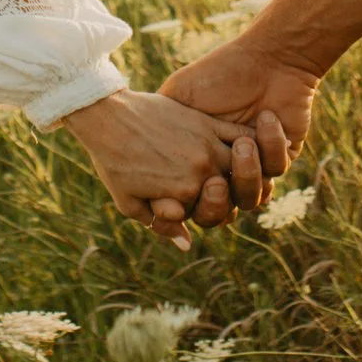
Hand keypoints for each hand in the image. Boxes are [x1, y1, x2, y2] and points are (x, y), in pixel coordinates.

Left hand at [59, 92, 256, 248]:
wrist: (108, 117)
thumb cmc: (113, 162)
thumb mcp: (130, 203)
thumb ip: (162, 226)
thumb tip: (187, 245)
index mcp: (187, 192)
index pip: (214, 211)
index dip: (205, 209)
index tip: (193, 201)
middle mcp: (203, 169)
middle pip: (236, 188)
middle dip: (232, 189)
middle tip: (221, 184)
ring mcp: (207, 142)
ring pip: (244, 162)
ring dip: (246, 167)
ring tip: (241, 168)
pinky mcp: (206, 121)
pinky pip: (240, 133)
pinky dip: (251, 140)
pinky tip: (253, 144)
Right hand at [160, 33, 320, 210]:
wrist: (262, 58)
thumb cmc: (214, 75)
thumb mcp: (178, 98)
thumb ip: (158, 129)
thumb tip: (140, 168)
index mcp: (198, 161)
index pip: (189, 202)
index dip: (181, 208)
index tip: (176, 199)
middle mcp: (226, 169)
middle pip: (220, 210)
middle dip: (216, 202)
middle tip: (215, 181)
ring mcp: (255, 167)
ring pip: (251, 197)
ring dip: (247, 176)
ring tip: (244, 147)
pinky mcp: (281, 156)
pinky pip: (276, 170)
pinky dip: (272, 149)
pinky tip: (266, 119)